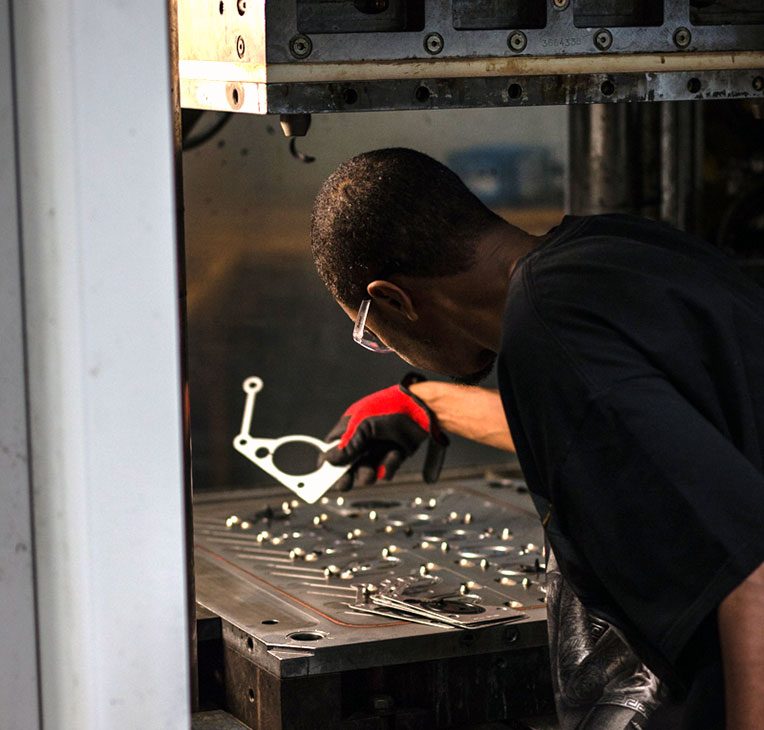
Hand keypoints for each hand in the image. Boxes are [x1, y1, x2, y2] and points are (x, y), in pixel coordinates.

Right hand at [323, 373, 448, 490]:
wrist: (421, 407)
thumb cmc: (388, 408)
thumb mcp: (363, 426)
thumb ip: (347, 445)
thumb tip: (328, 460)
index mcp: (351, 428)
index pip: (333, 448)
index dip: (328, 461)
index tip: (324, 476)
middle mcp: (364, 439)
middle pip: (349, 463)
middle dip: (347, 475)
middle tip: (345, 485)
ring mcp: (379, 447)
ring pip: (368, 468)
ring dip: (367, 473)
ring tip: (369, 477)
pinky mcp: (396, 454)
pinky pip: (387, 467)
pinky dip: (388, 466)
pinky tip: (393, 456)